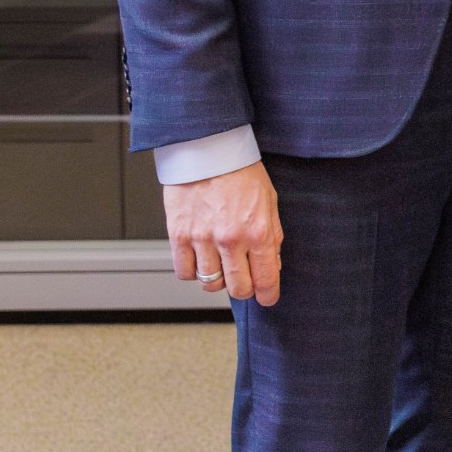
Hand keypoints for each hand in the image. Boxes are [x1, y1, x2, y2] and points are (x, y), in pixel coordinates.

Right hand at [163, 160, 281, 305]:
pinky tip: (201, 259)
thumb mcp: (270, 202)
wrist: (208, 152)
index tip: (268, 298)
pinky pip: (184, 272)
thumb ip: (272, 236)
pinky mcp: (179, 236)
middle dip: (245, 290)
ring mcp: (202, 240)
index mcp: (258, 231)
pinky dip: (192, 272)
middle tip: (246, 283)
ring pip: (210, 284)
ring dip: (218, 280)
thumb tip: (272, 265)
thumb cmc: (241, 173)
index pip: (266, 278)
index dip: (268, 294)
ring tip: (222, 264)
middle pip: (237, 288)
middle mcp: (230, 240)